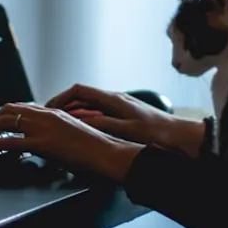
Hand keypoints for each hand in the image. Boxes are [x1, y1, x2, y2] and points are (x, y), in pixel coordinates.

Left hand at [0, 103, 142, 180]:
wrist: (107, 152)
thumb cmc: (95, 147)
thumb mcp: (73, 132)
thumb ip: (57, 131)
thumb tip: (46, 139)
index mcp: (54, 112)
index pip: (22, 107)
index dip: (5, 114)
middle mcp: (46, 115)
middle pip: (10, 109)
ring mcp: (44, 128)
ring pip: (7, 121)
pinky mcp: (43, 143)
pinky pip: (10, 141)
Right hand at [47, 84, 202, 155]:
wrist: (180, 136)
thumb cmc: (156, 134)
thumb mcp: (126, 129)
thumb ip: (101, 123)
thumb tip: (78, 120)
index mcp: (113, 99)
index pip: (78, 90)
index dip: (60, 98)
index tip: (47, 108)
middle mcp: (114, 98)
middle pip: (81, 96)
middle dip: (63, 105)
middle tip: (48, 118)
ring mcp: (120, 105)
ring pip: (89, 104)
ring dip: (74, 112)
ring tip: (60, 124)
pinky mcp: (124, 114)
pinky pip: (98, 112)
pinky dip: (86, 118)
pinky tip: (82, 129)